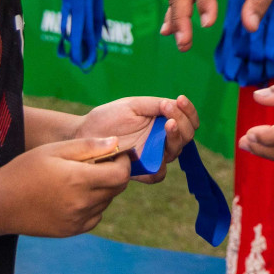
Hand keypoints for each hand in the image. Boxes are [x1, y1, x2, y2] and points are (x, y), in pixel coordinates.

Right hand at [0, 138, 132, 237]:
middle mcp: (82, 203)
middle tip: (98, 164)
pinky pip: (95, 217)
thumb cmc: (26, 170)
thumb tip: (116, 142)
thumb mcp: (55, 149)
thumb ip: (88, 146)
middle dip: (115, 174)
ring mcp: (77, 219)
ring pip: (106, 202)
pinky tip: (76, 195)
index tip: (115, 154)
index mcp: (79, 180)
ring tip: (82, 179)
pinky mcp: (71, 230)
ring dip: (103, 189)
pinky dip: (94, 205)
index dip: (123, 162)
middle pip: (117, 189)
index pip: (121, 174)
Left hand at [74, 95, 200, 183]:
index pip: (187, 120)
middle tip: (170, 109)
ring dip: (176, 136)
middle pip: (187, 135)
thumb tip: (175, 104)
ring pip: (176, 152)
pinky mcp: (141, 171)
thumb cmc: (108, 118)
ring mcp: (153, 156)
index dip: (189, 111)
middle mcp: (162, 141)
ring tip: (168, 123)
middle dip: (183, 120)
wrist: (85, 134)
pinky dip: (161, 165)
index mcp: (162, 123)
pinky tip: (156, 151)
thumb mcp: (133, 105)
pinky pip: (158, 174)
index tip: (180, 99)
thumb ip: (154, 104)